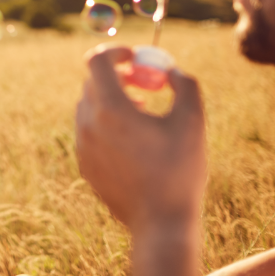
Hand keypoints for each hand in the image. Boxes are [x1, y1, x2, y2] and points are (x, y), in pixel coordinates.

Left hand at [75, 44, 206, 234]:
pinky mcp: (84, 164)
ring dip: (114, 101)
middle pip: (93, 83)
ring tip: (143, 115)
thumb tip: (171, 69)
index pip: (96, 60)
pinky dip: (107, 126)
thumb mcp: (192, 122)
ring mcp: (82, 145)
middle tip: (143, 84)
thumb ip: (184, 84)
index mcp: (110, 108)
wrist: (160, 223)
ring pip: (91, 107)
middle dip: (118, 77)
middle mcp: (88, 123)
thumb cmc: (179, 170)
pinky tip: (135, 144)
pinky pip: (90, 132)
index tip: (134, 57)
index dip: (115, 51)